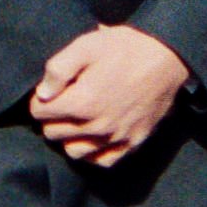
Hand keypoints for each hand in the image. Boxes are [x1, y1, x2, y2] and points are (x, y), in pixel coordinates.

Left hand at [31, 24, 190, 165]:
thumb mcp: (86, 45)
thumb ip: (58, 69)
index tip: (51, 90)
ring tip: (76, 120)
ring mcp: (116, 137)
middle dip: (51, 117)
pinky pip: (103, 160)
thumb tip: (42, 93)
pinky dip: (93, 152)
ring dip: (68, 137)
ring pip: (74, 151)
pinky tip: (93, 137)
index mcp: (82, 102)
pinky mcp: (133, 142)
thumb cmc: (125, 47)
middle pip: (52, 133)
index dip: (39, 99)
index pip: (38, 112)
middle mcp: (96, 126)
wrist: (168, 56)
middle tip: (63, 102)